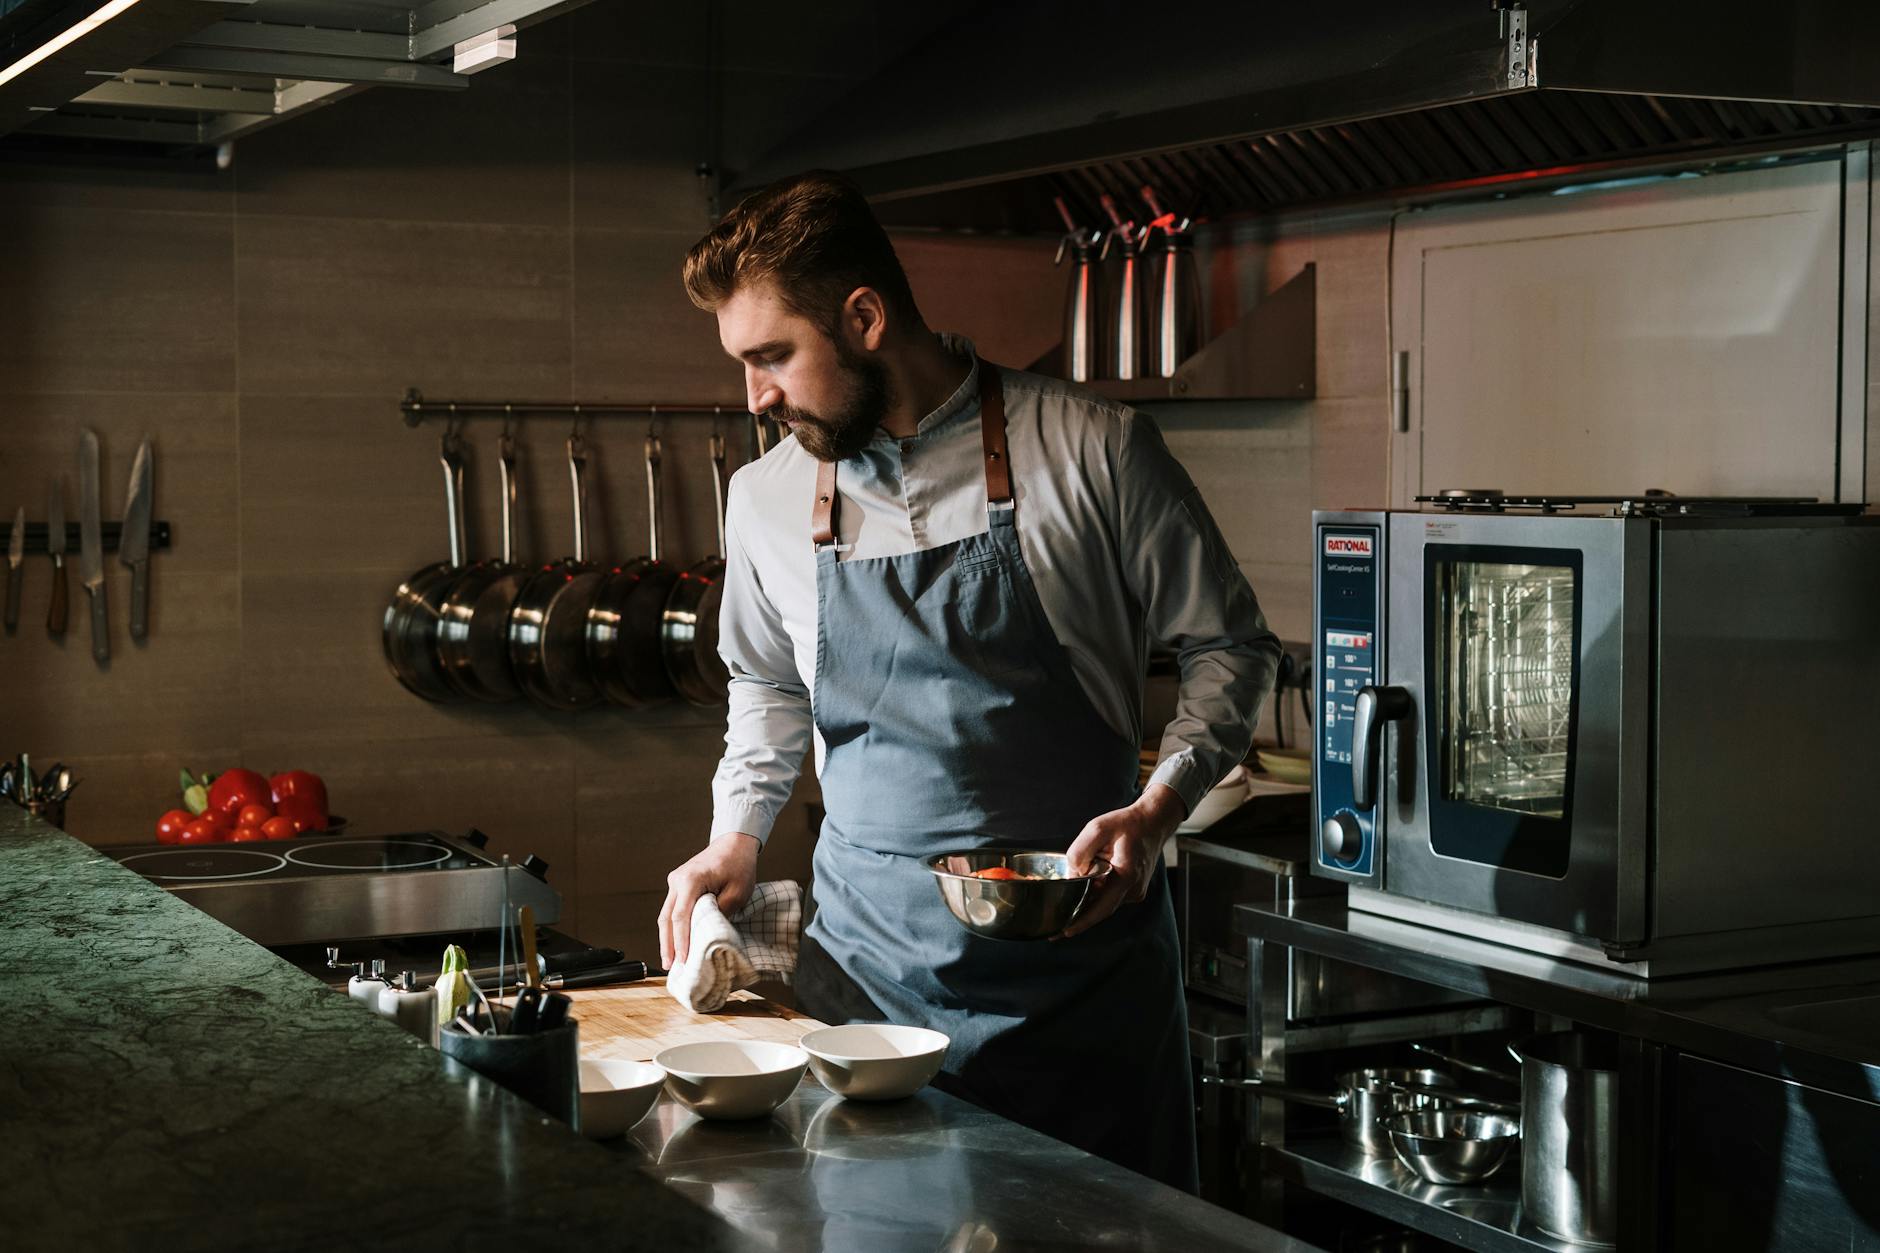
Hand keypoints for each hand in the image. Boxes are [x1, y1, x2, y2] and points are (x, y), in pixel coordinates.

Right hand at [659, 832, 759, 968]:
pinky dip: (674, 927)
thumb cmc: (738, 864)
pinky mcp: (679, 885)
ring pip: (666, 915)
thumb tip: (708, 933)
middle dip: (668, 944)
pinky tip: (676, 942)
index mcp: (691, 880)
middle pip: (666, 918)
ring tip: (670, 960)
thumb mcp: (738, 892)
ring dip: (668, 938)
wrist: (734, 843)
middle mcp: (677, 880)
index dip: (681, 941)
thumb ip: (721, 912)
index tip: (683, 960)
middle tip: (669, 966)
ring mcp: (676, 881)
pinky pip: (673, 909)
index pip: (681, 917)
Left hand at [1058, 783, 1187, 938]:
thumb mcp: (1097, 829)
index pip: (1102, 908)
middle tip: (1055, 926)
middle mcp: (1134, 889)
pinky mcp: (1133, 890)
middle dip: (1079, 914)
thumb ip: (1080, 852)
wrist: (1153, 822)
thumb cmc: (1127, 824)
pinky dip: (1098, 892)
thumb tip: (1072, 875)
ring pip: (1105, 902)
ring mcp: (1135, 891)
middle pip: (1101, 908)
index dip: (1082, 922)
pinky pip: (1110, 896)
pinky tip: (1090, 882)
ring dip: (1089, 898)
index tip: (1065, 932)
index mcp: (1127, 876)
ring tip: (1073, 892)